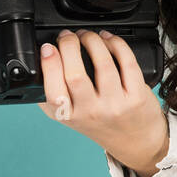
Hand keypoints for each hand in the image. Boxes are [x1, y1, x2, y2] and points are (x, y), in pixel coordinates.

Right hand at [36, 29, 166, 170]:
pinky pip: (127, 63)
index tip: (48, 47)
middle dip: (69, 46)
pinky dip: (116, 44)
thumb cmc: (100, 124)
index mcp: (70, 116)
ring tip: (88, 35)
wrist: (135, 141)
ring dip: (93, 41)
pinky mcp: (137, 95)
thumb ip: (53, 96)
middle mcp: (92, 112)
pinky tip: (109, 39)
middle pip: (76, 75)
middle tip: (68, 36)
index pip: (54, 92)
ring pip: (103, 64)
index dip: (49, 65)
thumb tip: (40, 62)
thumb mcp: (71, 117)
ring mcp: (116, 104)